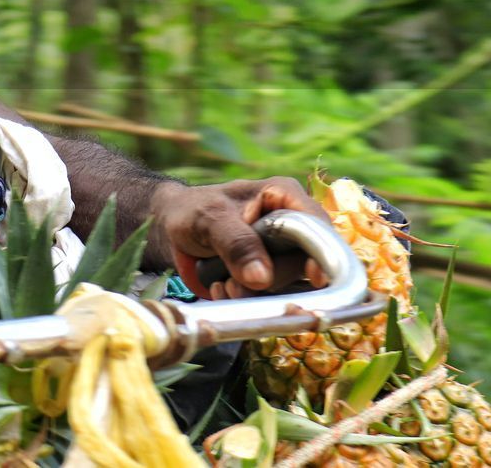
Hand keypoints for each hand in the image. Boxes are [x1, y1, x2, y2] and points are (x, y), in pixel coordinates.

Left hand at [150, 177, 330, 299]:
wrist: (172, 226)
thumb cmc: (192, 210)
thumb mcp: (209, 219)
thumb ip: (236, 243)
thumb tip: (262, 278)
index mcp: (284, 196)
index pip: (318, 226)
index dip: (322, 252)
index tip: (313, 278)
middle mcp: (291, 222)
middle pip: (304, 261)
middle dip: (271, 279)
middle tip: (234, 285)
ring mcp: (282, 250)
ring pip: (288, 282)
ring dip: (256, 293)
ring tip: (223, 287)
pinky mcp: (270, 272)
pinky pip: (271, 294)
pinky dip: (248, 298)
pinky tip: (222, 290)